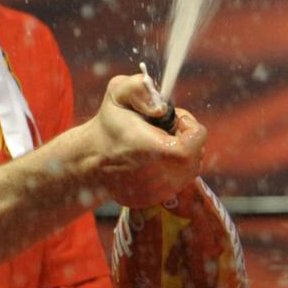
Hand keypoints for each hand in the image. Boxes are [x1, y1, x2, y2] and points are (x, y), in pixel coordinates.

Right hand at [88, 73, 207, 207]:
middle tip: (164, 131)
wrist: (90, 159)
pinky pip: (179, 181)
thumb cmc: (108, 124)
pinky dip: (173, 169)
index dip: (190, 125)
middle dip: (186, 138)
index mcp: (153, 149)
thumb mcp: (117, 92)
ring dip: (182, 154)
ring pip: (191, 168)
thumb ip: (139, 87)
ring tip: (158, 144)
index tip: (173, 120)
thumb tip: (160, 108)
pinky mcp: (155, 199)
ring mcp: (158, 192)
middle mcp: (159, 176)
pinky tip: (153, 160)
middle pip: (197, 153)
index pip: (196, 140)